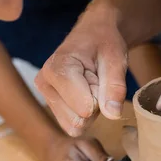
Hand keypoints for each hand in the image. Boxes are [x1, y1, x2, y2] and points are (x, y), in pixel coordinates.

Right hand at [35, 8, 127, 136]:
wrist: (93, 35)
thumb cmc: (104, 43)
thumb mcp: (116, 59)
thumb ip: (115, 87)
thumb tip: (113, 115)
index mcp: (57, 69)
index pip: (84, 108)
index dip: (100, 97)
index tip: (99, 76)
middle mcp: (44, 83)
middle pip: (78, 120)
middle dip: (94, 106)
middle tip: (96, 82)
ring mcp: (45, 95)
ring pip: (75, 125)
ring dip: (90, 111)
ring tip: (90, 85)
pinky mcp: (50, 104)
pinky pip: (72, 125)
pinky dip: (84, 113)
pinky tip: (84, 93)